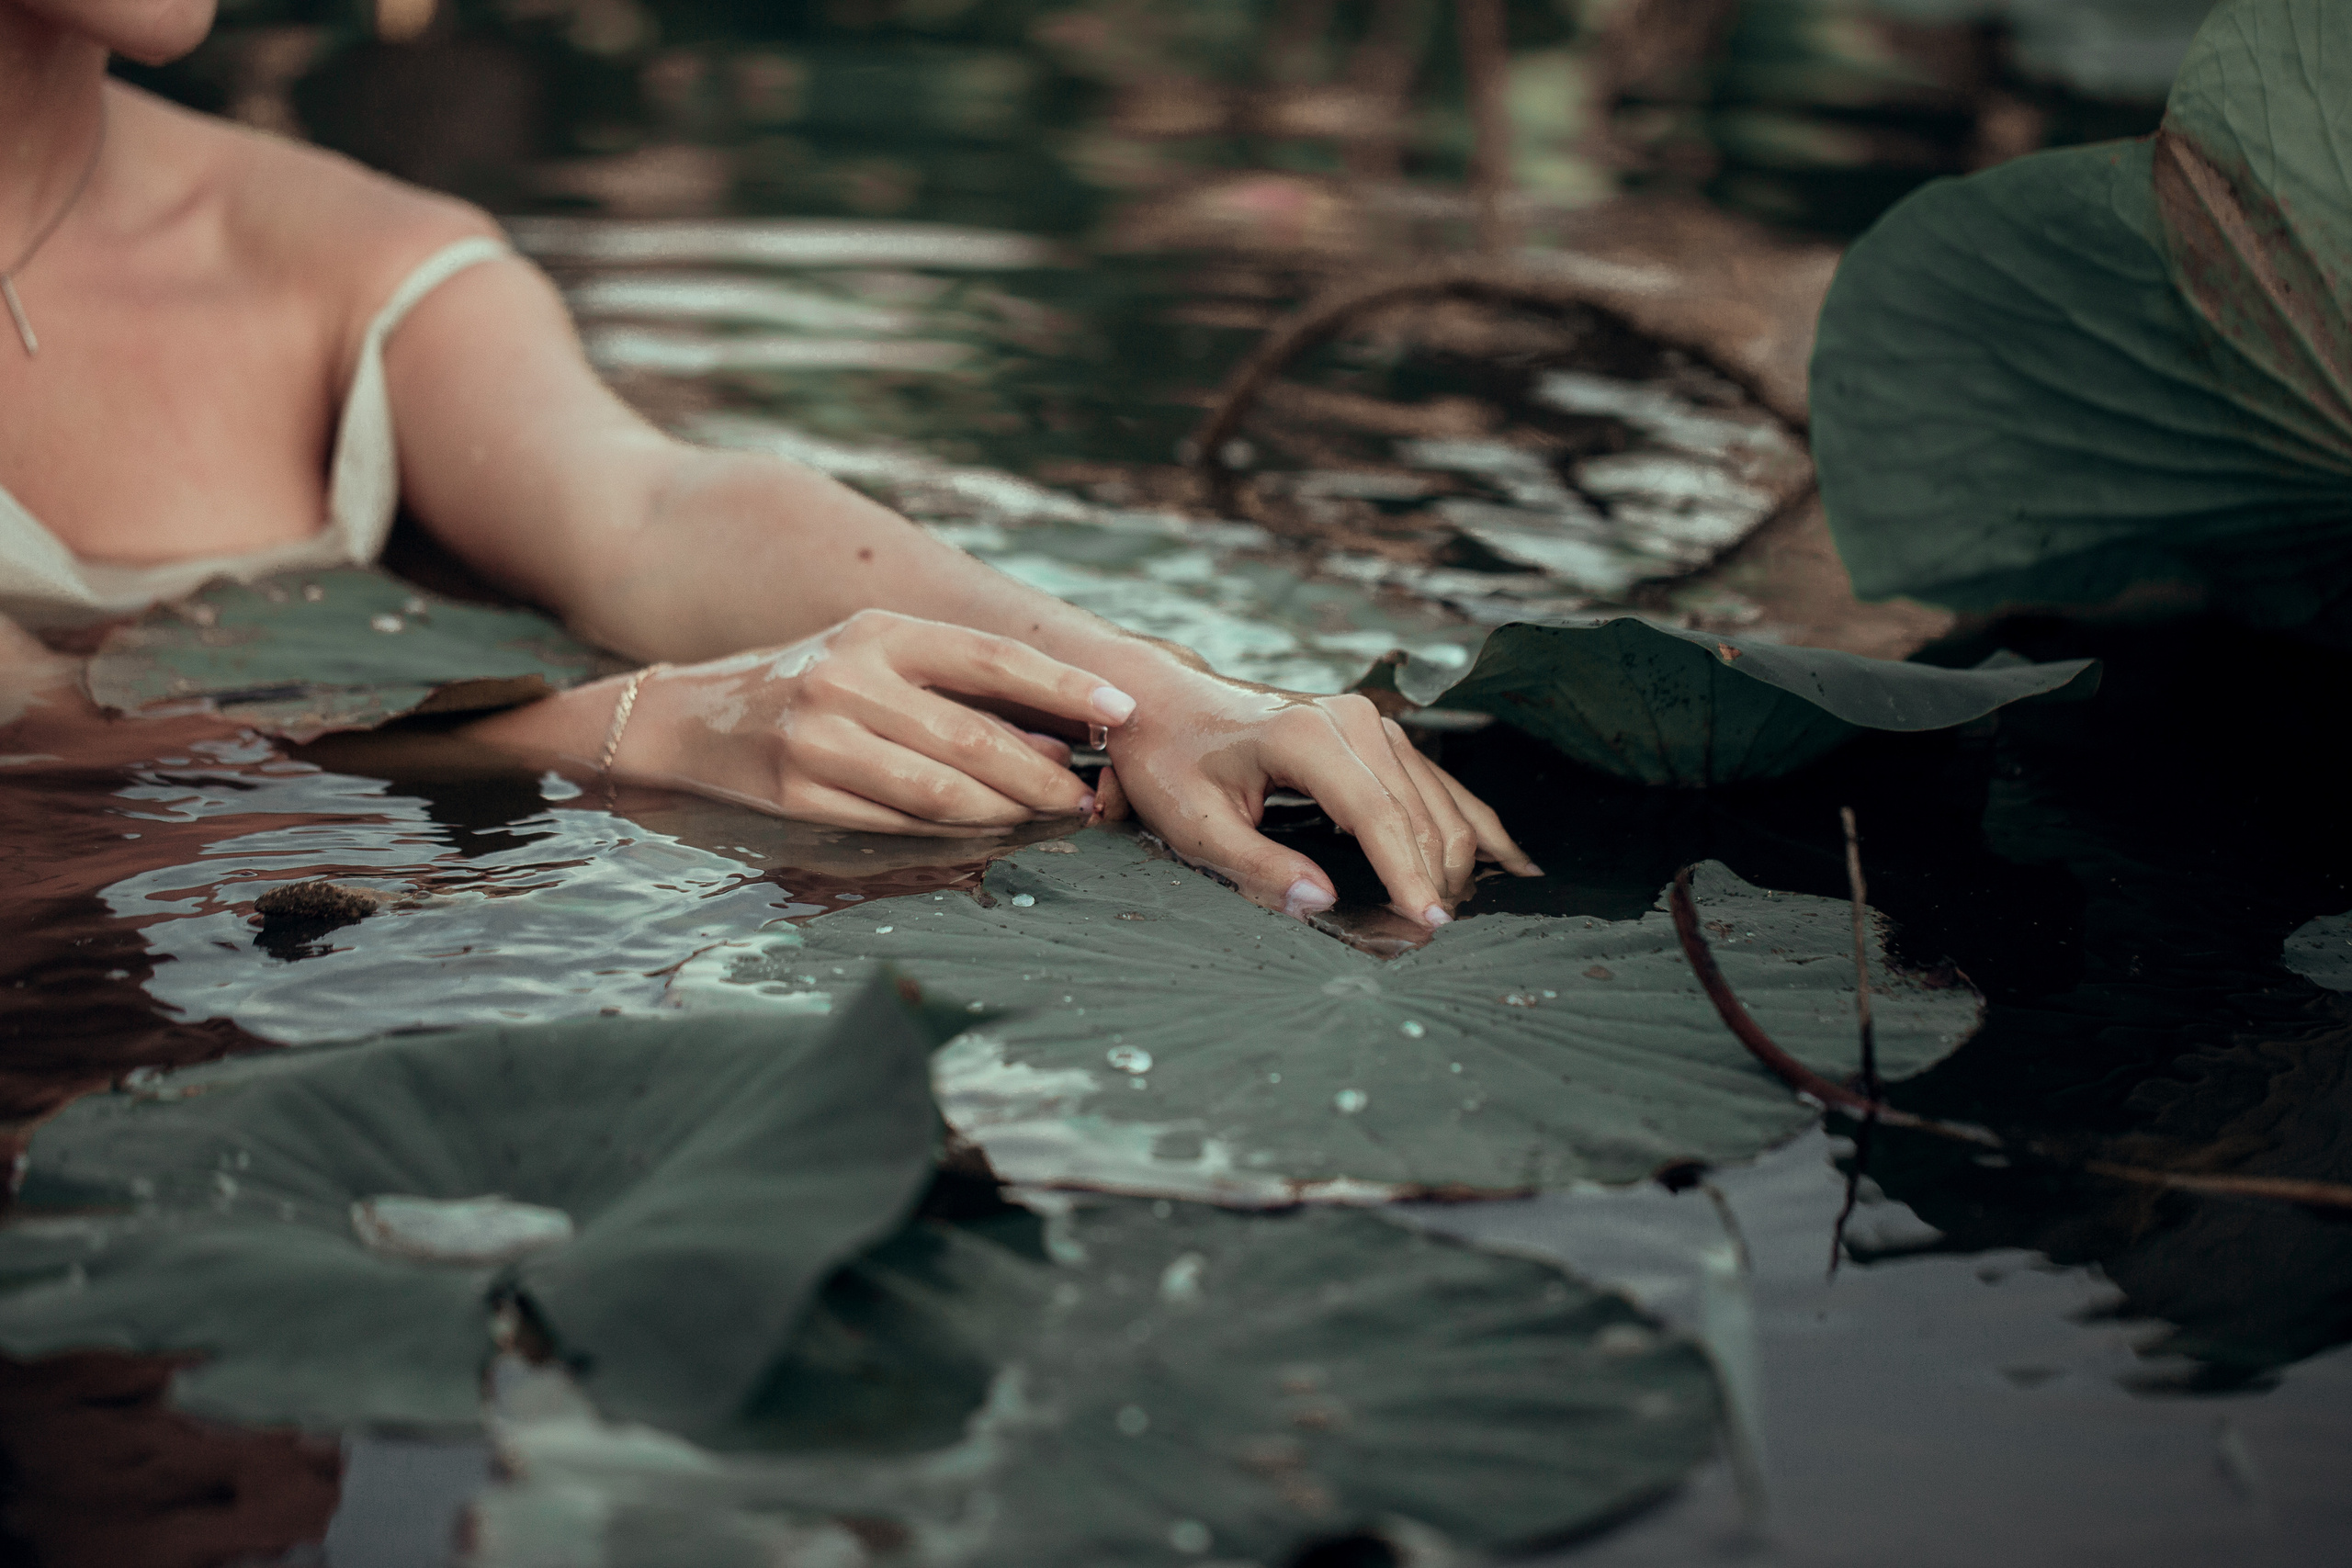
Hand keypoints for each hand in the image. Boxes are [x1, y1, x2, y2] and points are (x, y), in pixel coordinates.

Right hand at [504, 610, 1134, 835]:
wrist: (678, 719)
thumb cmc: (799, 688)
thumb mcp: (868, 656)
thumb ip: (950, 684)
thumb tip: (1060, 731)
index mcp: (878, 630)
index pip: (992, 659)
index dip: (1064, 689)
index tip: (1122, 711)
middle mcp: (849, 675)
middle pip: (977, 739)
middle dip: (1048, 775)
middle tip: (1095, 798)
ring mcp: (820, 736)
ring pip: (944, 792)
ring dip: (1011, 813)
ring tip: (1054, 818)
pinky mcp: (798, 791)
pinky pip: (898, 823)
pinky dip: (954, 834)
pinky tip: (989, 834)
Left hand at [1091, 666, 1539, 925]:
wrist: (1170, 703)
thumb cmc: (1172, 762)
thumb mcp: (1194, 823)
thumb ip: (1257, 865)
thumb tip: (1322, 903)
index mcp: (1307, 737)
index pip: (1379, 816)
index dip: (1408, 875)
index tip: (1428, 926)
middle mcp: (1353, 721)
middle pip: (1419, 813)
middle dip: (1431, 881)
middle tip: (1427, 942)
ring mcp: (1373, 724)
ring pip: (1440, 803)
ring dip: (1451, 864)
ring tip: (1444, 921)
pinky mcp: (1381, 736)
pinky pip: (1441, 786)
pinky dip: (1473, 826)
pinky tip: (1508, 863)